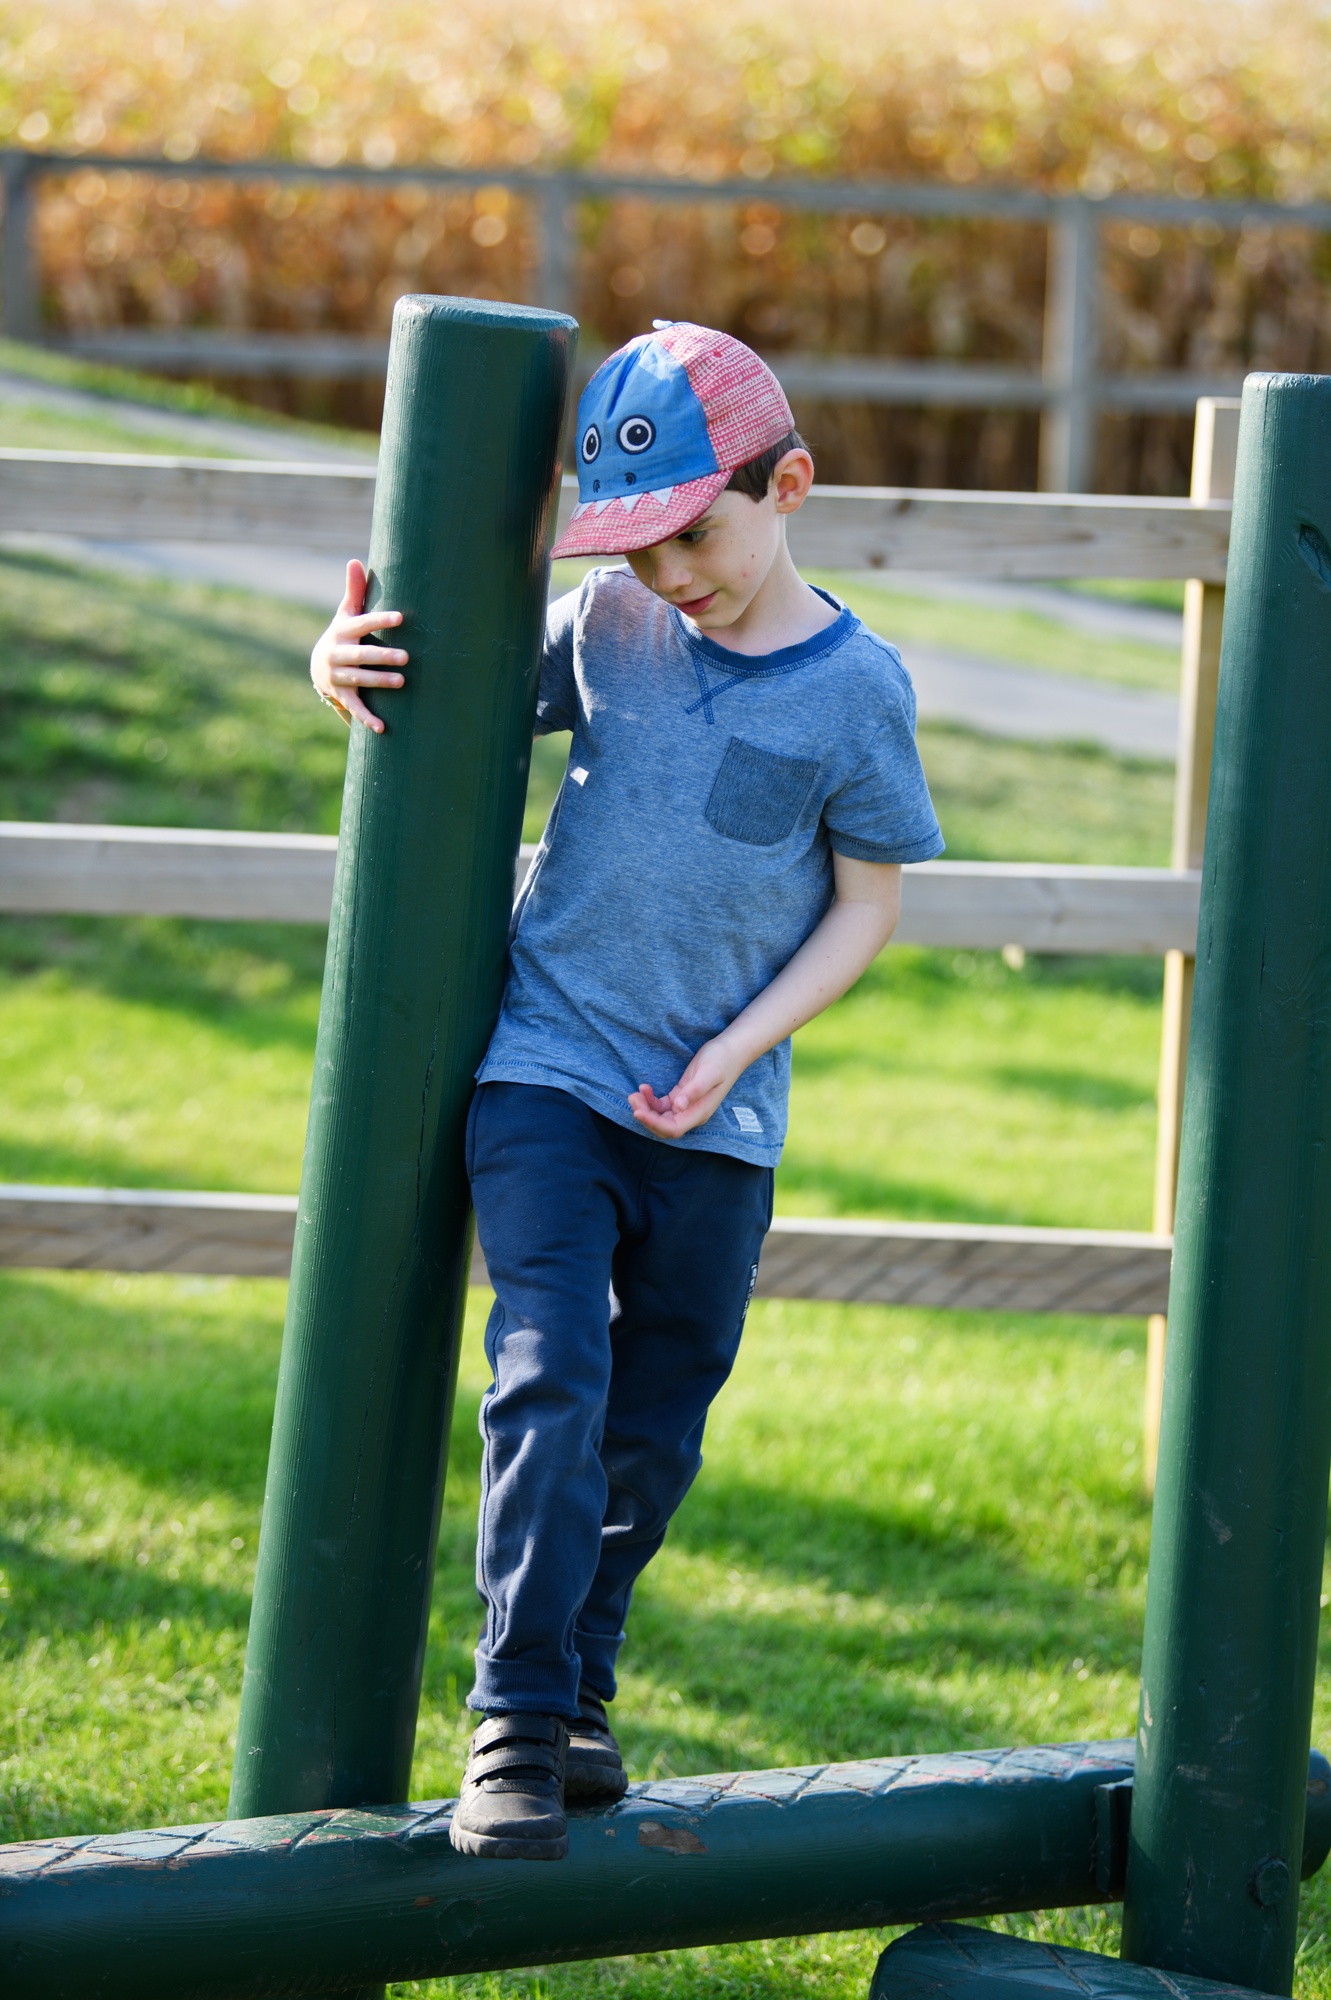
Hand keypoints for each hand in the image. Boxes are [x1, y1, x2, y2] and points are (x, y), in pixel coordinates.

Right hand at [310, 559, 406, 732]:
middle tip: (406, 656)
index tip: (401, 617)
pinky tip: (382, 727)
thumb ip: (354, 591)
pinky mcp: (341, 695)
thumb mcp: (345, 614)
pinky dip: (366, 718)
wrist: (317, 667)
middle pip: (361, 655)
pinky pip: (354, 707)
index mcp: (343, 631)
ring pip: (359, 679)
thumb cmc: (342, 635)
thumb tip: (354, 560)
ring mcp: (338, 676)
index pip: (363, 624)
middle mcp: (337, 654)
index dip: (380, 620)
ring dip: (380, 681)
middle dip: (382, 656)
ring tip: (402, 682)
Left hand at [628, 1037, 744, 1138]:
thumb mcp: (708, 1073)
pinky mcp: (681, 1097)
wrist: (730, 1050)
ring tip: (635, 1093)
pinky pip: (662, 1106)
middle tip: (633, 1097)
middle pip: (664, 1126)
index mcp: (699, 1112)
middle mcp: (692, 1114)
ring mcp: (686, 1107)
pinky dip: (650, 1100)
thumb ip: (694, 1091)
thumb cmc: (721, 1060)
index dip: (654, 1123)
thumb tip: (678, 1107)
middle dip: (646, 1116)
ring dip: (645, 1108)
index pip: (673, 1128)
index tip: (637, 1111)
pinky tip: (645, 1088)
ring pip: (660, 1117)